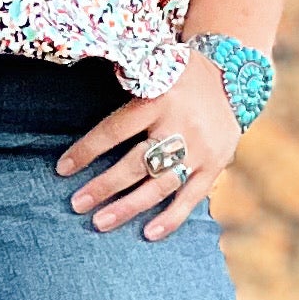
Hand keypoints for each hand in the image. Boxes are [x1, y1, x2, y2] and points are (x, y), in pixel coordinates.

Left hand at [57, 54, 240, 240]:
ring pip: (160, 185)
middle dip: (104, 186)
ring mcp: (200, 149)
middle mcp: (180, 125)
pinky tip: (149, 234)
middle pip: (137, 163)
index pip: (116, 129)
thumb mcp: (155, 65)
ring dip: (129, 207)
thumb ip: (127, 79)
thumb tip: (83, 73)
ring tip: (100, 222)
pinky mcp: (215, 165)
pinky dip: (171, 217)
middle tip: (76, 205)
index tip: (63, 169)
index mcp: (159, 97)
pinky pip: (192, 197)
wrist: (236, 75)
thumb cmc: (180, 74)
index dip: (88, 150)